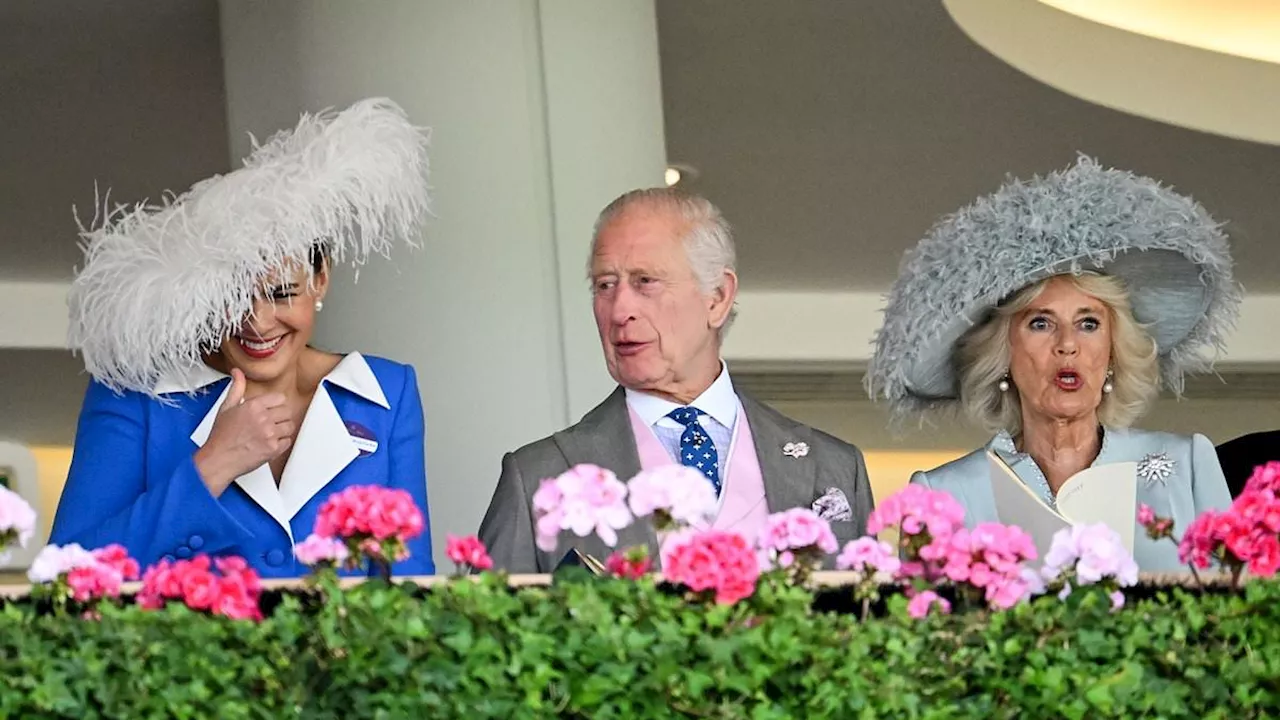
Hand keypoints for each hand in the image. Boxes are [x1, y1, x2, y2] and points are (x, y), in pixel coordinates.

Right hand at [193, 369, 294, 495]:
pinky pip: (288, 442)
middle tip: (269, 423)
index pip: (280, 398)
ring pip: (290, 426)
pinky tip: (269, 443)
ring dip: (282, 430)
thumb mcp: (226, 407)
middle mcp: (263, 419)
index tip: (270, 410)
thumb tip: (237, 373)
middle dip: (279, 417)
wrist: (218, 459)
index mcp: (254, 406)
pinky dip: (281, 443)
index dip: (275, 404)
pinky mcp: (273, 449)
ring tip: (269, 433)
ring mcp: (270, 434)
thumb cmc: (221, 436)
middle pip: (287, 411)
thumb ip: (236, 388)